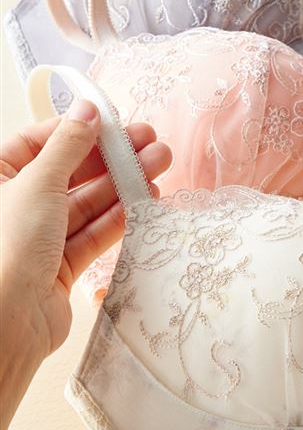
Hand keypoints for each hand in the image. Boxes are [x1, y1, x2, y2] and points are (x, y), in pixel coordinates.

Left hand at [0, 101, 170, 429]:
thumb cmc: (9, 243)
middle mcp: (15, 205)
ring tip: (160, 164)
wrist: (8, 321)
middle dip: (112, 156)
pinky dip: (120, 216)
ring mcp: (38, 236)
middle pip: (69, 171)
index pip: (39, 142)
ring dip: (124, 182)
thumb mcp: (39, 181)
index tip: (114, 122)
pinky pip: (94, 233)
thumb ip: (70, 143)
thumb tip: (89, 108)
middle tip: (151, 141)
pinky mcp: (61, 265)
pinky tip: (147, 198)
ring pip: (87, 201)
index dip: (78, 129)